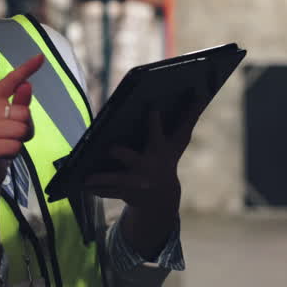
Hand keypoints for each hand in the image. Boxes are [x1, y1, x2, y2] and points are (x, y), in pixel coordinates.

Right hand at [0, 54, 45, 191]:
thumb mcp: (11, 121)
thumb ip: (20, 103)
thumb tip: (27, 84)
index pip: (11, 81)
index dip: (26, 69)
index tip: (41, 57)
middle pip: (24, 112)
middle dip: (25, 128)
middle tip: (11, 136)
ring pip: (21, 130)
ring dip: (20, 141)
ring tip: (7, 145)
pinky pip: (16, 146)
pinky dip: (14, 153)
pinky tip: (3, 155)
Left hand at [84, 95, 206, 208]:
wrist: (161, 197)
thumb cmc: (167, 157)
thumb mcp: (178, 141)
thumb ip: (189, 116)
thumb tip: (203, 89)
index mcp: (160, 150)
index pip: (157, 133)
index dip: (154, 122)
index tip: (151, 108)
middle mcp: (148, 167)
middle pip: (132, 158)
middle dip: (121, 154)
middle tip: (111, 148)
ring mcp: (136, 183)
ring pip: (115, 180)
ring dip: (102, 179)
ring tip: (86, 176)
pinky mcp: (123, 194)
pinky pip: (107, 192)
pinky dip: (96, 189)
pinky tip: (83, 184)